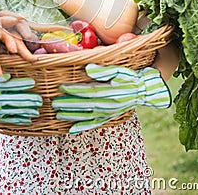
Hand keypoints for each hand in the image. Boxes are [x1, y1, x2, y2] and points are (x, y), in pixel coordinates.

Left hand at [52, 64, 170, 133]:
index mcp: (110, 91)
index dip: (74, 90)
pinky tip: (71, 130)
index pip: (89, 91)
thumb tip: (88, 68)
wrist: (143, 91)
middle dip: (68, 104)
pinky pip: (94, 124)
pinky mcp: (109, 117)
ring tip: (57, 115)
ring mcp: (108, 112)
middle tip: (54, 103)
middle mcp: (108, 104)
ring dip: (71, 116)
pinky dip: (82, 127)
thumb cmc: (129, 77)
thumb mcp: (119, 70)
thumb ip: (103, 70)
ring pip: (87, 116)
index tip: (61, 87)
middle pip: (85, 105)